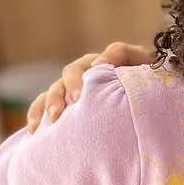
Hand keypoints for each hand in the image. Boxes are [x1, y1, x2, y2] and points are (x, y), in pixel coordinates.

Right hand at [27, 42, 149, 131]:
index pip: (85, 66)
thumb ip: (123, 54)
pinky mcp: (63, 107)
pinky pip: (43, 107)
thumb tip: (98, 63)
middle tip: (68, 108)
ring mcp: (71, 90)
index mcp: (100, 63)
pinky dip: (36, 116)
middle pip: (67, 77)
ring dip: (49, 105)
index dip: (80, 79)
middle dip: (65, 92)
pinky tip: (34, 130)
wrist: (149, 100)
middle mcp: (83, 74)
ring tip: (53, 120)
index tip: (80, 96)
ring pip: (53, 91)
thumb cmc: (147, 80)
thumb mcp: (141, 62)